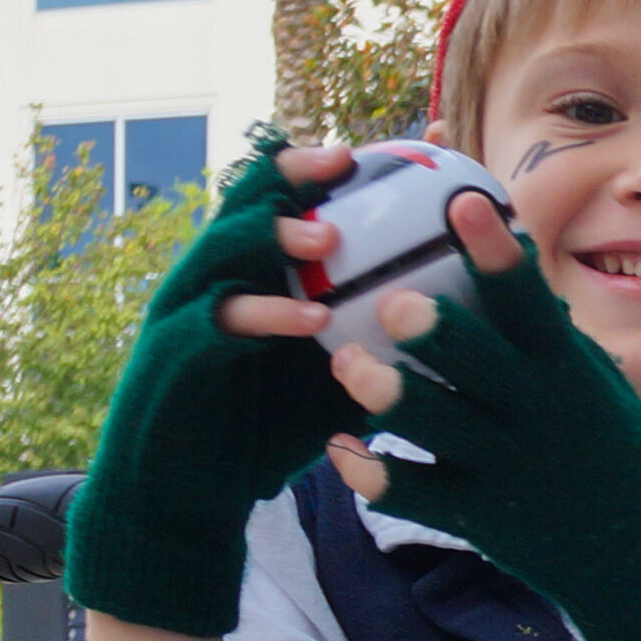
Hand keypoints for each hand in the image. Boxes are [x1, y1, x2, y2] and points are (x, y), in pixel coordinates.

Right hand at [62, 139, 362, 637]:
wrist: (191, 495)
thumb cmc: (267, 426)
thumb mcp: (340, 374)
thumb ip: (382, 339)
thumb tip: (467, 325)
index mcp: (253, 271)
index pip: (286, 199)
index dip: (329, 167)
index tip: (389, 145)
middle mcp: (216, 278)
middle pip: (245, 203)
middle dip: (292, 177)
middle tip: (345, 164)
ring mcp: (188, 312)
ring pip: (223, 252)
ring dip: (276, 238)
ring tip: (328, 236)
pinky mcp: (173, 357)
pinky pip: (217, 326)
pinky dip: (265, 318)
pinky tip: (311, 320)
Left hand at [322, 193, 640, 640]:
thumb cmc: (617, 458)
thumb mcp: (599, 391)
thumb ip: (548, 339)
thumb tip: (505, 267)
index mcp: (569, 375)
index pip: (531, 304)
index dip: (496, 252)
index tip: (464, 204)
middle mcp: (537, 416)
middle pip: (477, 363)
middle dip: (433, 330)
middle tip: (392, 303)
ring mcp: (505, 468)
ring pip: (432, 424)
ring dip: (385, 392)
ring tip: (348, 364)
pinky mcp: (478, 517)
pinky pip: (411, 492)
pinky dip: (369, 471)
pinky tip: (340, 446)